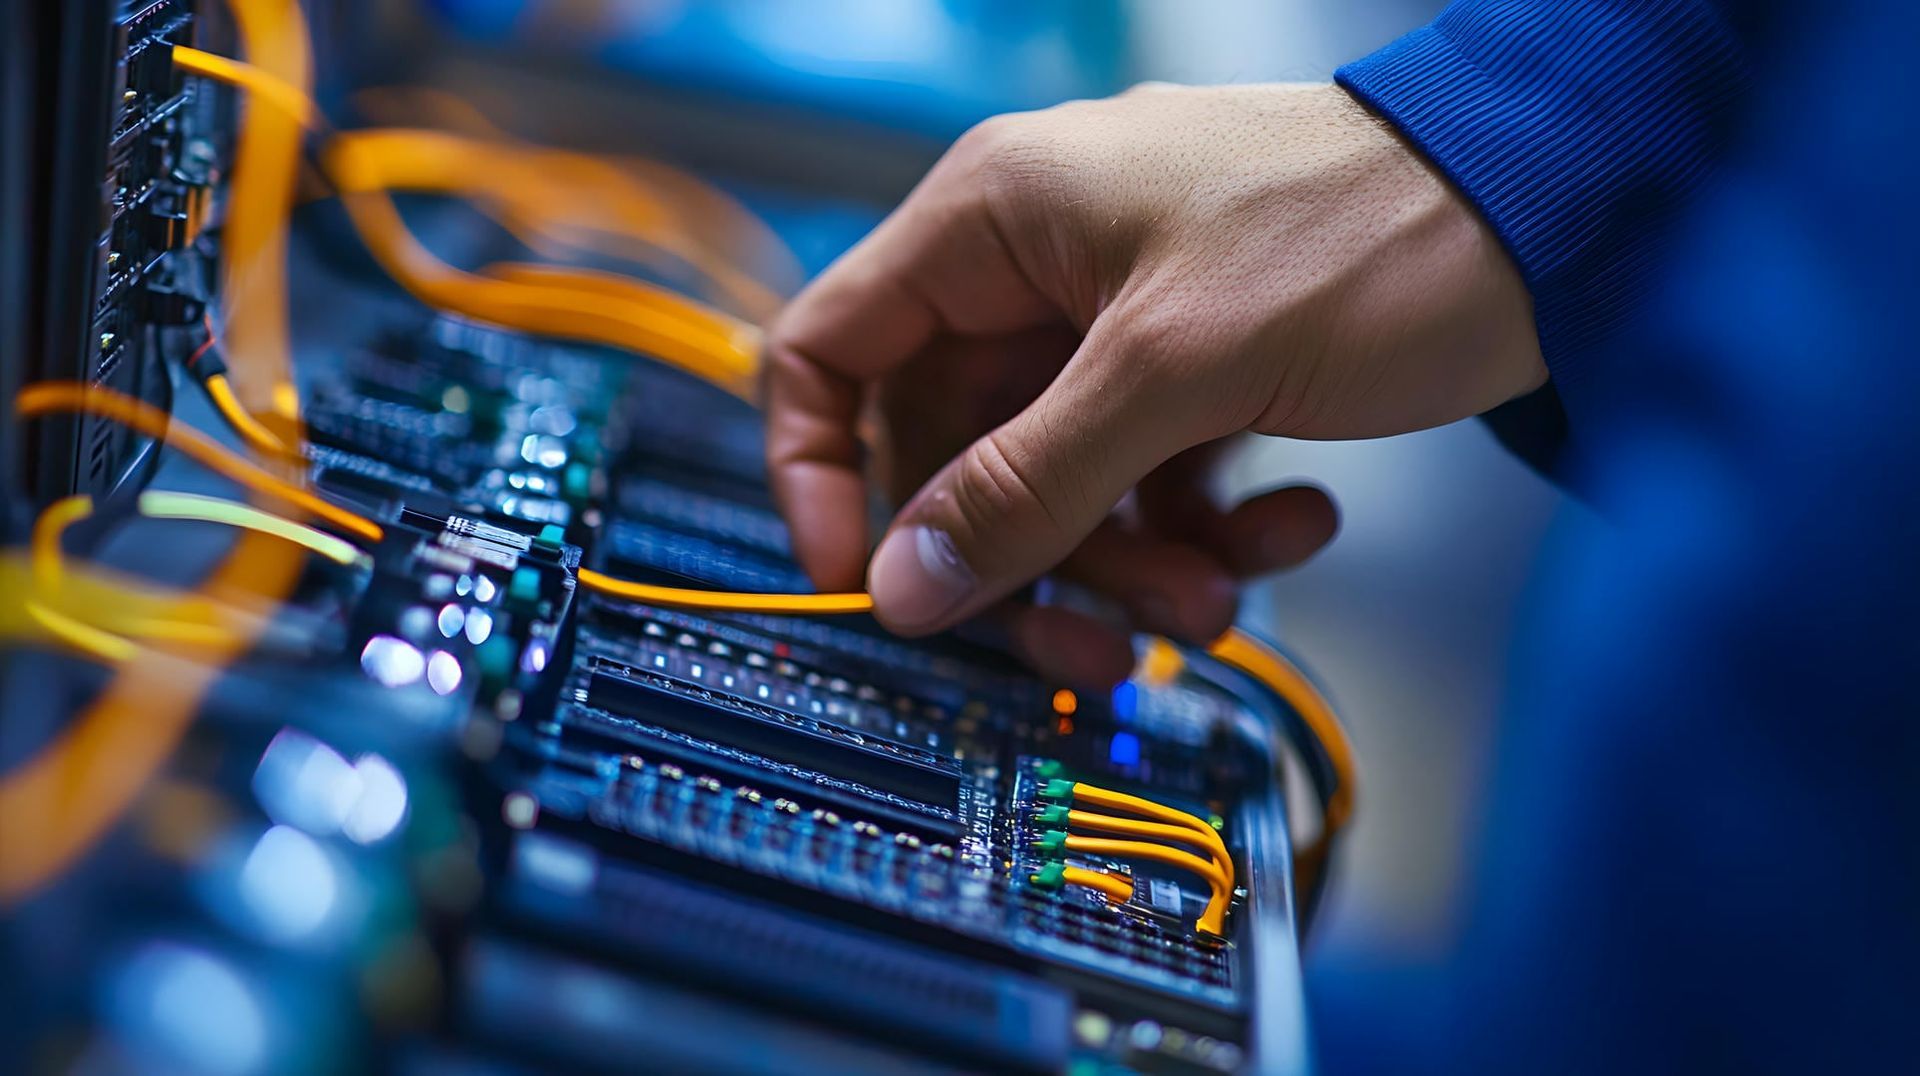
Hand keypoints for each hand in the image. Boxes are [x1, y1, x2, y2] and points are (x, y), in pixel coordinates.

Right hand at [766, 83, 1543, 685]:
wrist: (1561, 217)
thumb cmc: (1365, 235)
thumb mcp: (1173, 372)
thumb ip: (1028, 485)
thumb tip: (905, 585)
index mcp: (995, 220)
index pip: (833, 349)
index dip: (824, 472)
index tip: (869, 580)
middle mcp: (1040, 268)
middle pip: (959, 450)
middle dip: (1031, 557)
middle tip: (1091, 639)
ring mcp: (1121, 321)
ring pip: (1062, 483)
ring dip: (1131, 560)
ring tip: (1222, 593)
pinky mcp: (1196, 367)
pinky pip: (1149, 476)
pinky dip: (1204, 523)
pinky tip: (1289, 525)